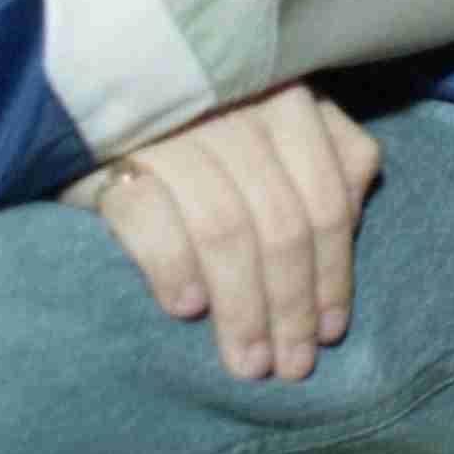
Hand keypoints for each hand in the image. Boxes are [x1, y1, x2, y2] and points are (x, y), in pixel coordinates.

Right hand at [63, 82, 384, 381]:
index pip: (325, 202)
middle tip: (288, 365)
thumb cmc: (204, 116)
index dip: (332, 274)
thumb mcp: (277, 120)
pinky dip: (174, 266)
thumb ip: (328, 154)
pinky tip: (188, 307)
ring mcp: (173, 129)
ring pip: (225, 230)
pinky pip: (149, 217)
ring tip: (246, 360)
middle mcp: (236, 108)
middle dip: (289, 307)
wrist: (101, 87)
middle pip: (280, 225)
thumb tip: (351, 218)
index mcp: (288, 100)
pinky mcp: (110, 151)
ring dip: (241, 308)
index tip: (330, 333)